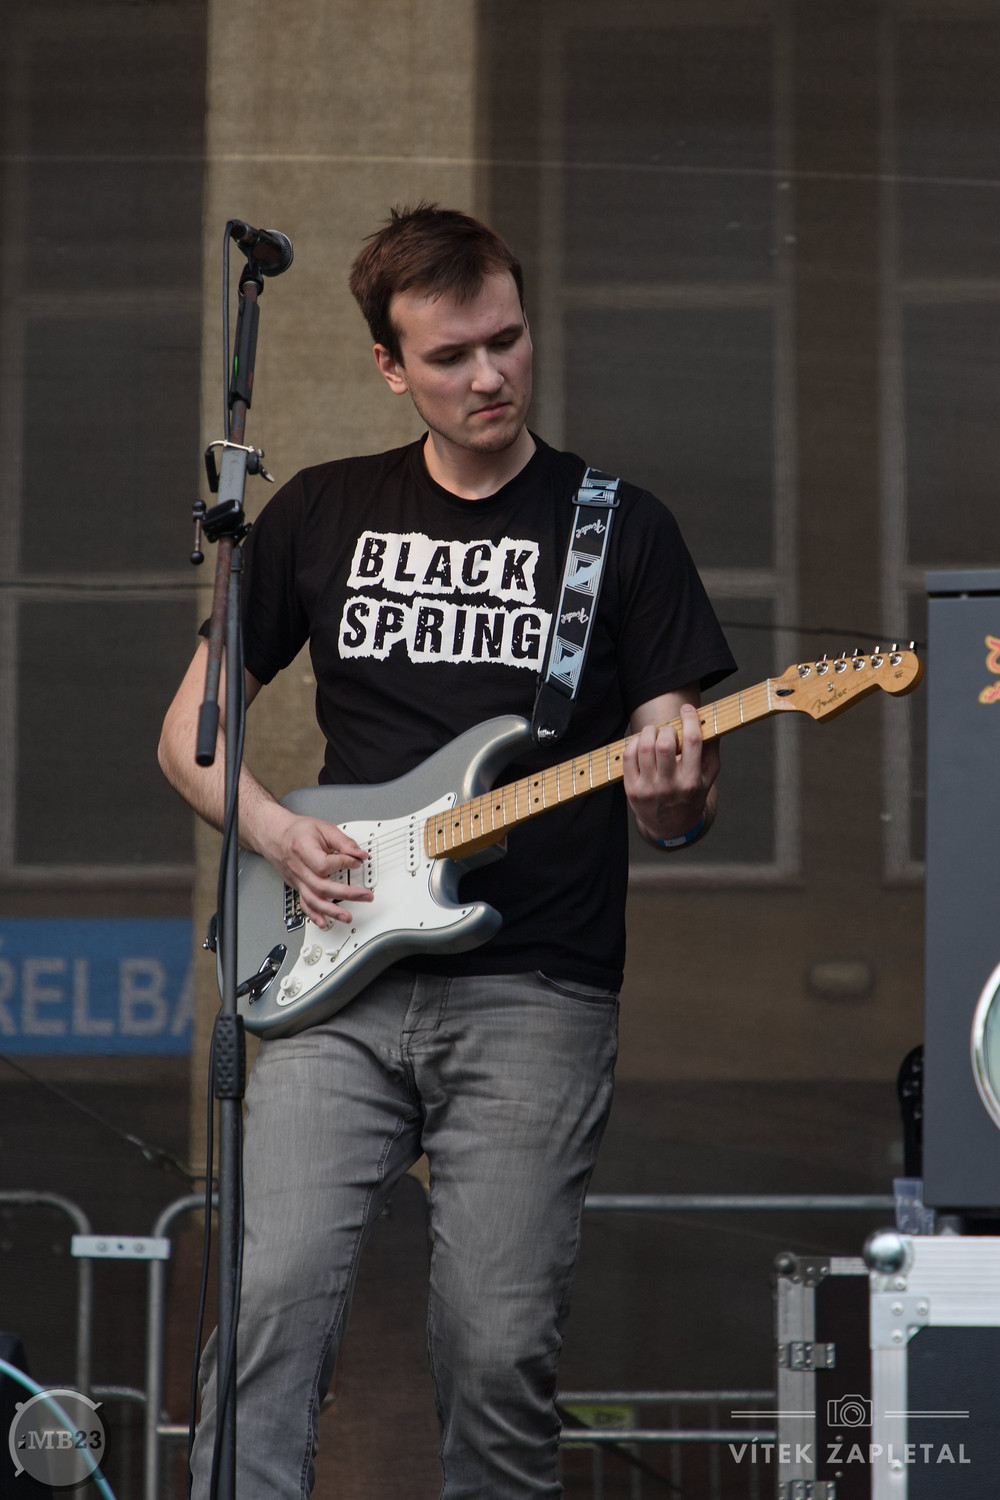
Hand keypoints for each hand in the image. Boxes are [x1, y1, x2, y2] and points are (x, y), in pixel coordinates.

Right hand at [255, 806, 373, 926]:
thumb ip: (343, 841)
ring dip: (331, 911)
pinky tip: (324, 922)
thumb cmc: (298, 831)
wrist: (275, 836)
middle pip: (322, 886)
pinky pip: (304, 904)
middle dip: (346, 894)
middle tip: (365, 896)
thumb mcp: (323, 828)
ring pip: (313, 900)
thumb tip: (360, 854)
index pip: (324, 864)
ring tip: (347, 916)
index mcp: (303, 849)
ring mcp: (297, 880)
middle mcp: (299, 868)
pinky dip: (314, 916)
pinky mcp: (298, 887)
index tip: (356, 862)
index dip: (343, 864)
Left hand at [623, 703, 719, 844]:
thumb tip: (710, 720)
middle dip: (666, 728)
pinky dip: (634, 743)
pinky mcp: (632, 790)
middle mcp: (670, 786)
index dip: (690, 720)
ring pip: (644, 748)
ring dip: (649, 732)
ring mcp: (648, 789)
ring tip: (654, 732)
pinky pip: (628, 757)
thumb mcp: (708, 777)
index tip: (687, 709)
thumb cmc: (691, 795)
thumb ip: (711, 750)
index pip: (692, 742)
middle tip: (668, 729)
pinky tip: (641, 743)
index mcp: (692, 781)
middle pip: (664, 744)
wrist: (671, 826)